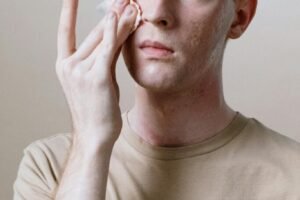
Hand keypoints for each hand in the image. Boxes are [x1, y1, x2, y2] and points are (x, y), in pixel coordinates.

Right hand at [55, 0, 137, 148]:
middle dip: (110, 15)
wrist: (95, 134)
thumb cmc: (96, 109)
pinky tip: (120, 17)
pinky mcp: (96, 77)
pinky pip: (108, 49)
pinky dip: (115, 32)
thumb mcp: (98, 79)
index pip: (65, 32)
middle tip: (123, 0)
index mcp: (65, 65)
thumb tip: (117, 35)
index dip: (68, 12)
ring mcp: (80, 71)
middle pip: (93, 33)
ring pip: (103, 39)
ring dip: (119, 20)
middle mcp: (69, 65)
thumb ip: (105, 56)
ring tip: (130, 5)